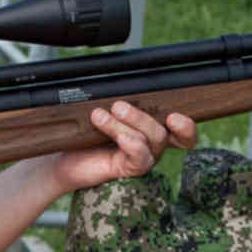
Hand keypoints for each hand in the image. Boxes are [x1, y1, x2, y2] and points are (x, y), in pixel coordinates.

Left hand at [51, 101, 197, 191]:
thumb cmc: (85, 131)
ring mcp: (142, 157)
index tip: (174, 115)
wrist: (65, 157)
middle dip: (143, 116)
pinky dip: (132, 145)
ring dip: (126, 125)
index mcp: (150, 126)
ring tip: (100, 116)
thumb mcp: (103, 109)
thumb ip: (117, 98)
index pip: (181, 129)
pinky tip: (120, 138)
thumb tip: (120, 82)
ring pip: (151, 139)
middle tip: (119, 106)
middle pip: (165, 130)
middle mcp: (151, 143)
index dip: (186, 126)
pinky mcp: (130, 169)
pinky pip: (140, 158)